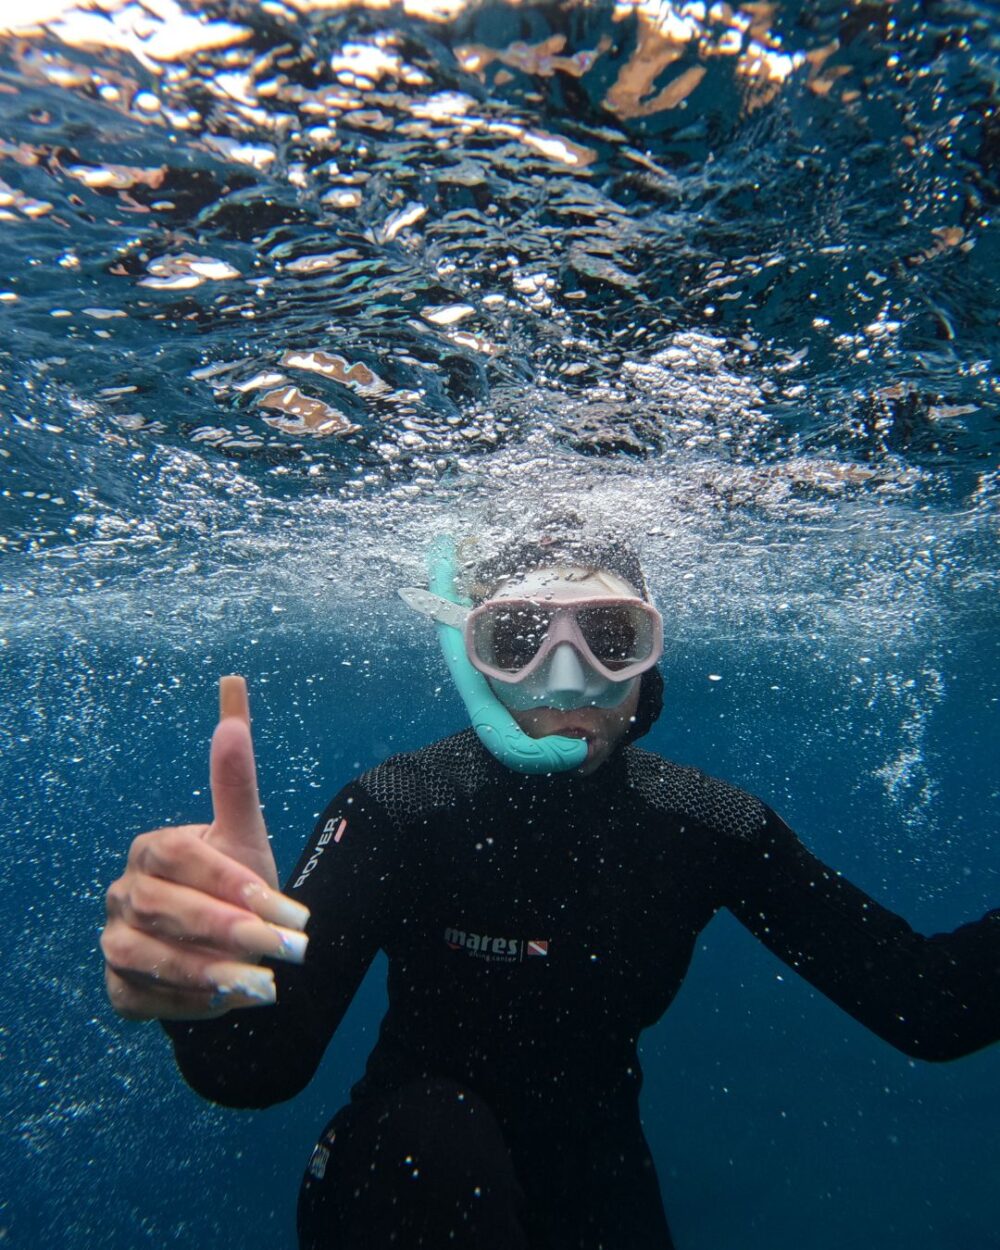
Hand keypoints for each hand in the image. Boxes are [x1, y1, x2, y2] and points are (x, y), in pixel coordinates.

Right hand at [102, 676, 309, 1020]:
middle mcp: (123, 894)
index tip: (286, 908)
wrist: (225, 949)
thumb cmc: (236, 885)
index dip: (234, 883)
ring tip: (267, 985)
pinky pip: (147, 999)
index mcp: (152, 850)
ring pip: (153, 958)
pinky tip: (235, 1003)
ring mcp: (114, 942)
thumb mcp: (243, 833)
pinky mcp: (118, 990)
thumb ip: (236, 773)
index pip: (185, 860)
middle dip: (235, 932)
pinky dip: (192, 1004)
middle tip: (291, 951)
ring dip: (214, 974)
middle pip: (169, 911)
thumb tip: (232, 681)